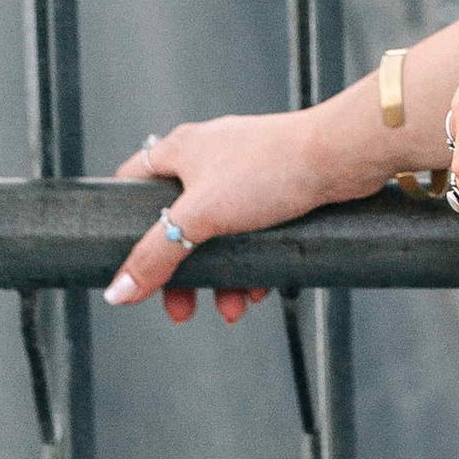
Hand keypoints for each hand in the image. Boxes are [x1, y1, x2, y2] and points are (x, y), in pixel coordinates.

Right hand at [107, 108, 349, 324]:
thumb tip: (118, 290)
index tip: (127, 262)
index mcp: (180, 151)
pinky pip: (252, 234)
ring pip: (218, 235)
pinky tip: (260, 290)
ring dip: (221, 276)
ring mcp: (244, 172)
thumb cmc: (269, 169)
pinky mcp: (276, 189)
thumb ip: (155, 256)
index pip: (131, 183)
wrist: (340, 157)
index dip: (124, 223)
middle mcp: (209, 157)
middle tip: (181, 306)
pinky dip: (252, 263)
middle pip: (177, 223)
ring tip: (231, 308)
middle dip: (181, 270)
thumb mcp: (200, 218)